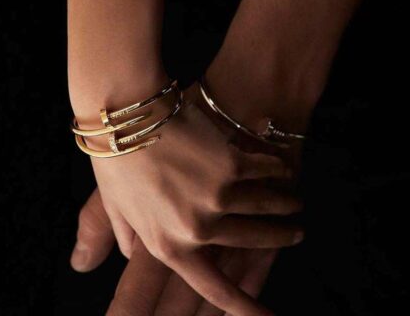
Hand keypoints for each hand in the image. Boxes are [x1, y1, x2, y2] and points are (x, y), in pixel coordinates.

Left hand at [75, 82, 302, 314]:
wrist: (127, 112)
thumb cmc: (116, 157)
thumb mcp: (114, 207)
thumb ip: (127, 236)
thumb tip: (128, 256)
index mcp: (168, 246)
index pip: (213, 288)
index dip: (244, 307)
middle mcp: (197, 230)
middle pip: (254, 240)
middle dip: (281, 235)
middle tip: (295, 231)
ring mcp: (218, 200)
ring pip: (268, 207)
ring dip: (286, 204)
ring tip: (295, 202)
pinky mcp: (233, 166)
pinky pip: (267, 173)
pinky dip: (278, 169)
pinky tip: (282, 165)